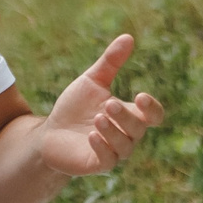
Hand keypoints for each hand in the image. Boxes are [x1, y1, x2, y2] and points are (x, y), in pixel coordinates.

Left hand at [35, 34, 164, 176]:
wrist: (49, 132)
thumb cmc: (74, 108)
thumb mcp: (91, 81)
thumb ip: (110, 62)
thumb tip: (128, 37)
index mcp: (130, 115)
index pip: (154, 116)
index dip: (152, 108)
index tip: (140, 96)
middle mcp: (127, 135)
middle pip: (138, 129)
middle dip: (125, 117)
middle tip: (108, 104)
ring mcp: (114, 152)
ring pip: (125, 146)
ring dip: (113, 131)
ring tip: (98, 117)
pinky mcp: (98, 164)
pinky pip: (108, 160)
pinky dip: (102, 147)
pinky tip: (91, 135)